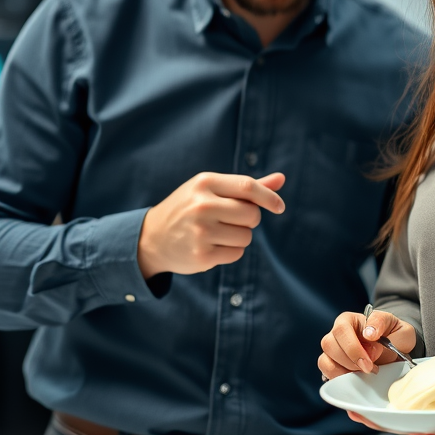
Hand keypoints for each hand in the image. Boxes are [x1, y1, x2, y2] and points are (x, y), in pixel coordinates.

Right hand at [137, 172, 284, 277]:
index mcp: (205, 183)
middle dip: (249, 219)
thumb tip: (282, 178)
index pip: (247, 186)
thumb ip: (246, 187)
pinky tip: (212, 246)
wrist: (151, 238)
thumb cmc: (190, 208)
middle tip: (230, 219)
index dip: (269, 197)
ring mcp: (201, 232)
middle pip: (252, 214)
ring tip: (218, 233)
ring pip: (246, 236)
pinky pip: (236, 253)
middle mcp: (202, 205)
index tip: (279, 207)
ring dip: (240, 237)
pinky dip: (230, 251)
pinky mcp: (201, 256)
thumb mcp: (211, 190)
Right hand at [318, 309, 416, 379]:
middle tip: (370, 368)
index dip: (354, 347)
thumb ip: (383, 326)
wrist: (397, 352)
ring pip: (325, 360)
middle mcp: (337, 334)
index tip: (373, 357)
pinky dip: (340, 378)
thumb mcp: (399, 326)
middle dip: (350, 360)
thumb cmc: (396, 336)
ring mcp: (333, 351)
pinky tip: (357, 379)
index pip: (342, 329)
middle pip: (329, 344)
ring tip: (365, 373)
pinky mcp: (333, 366)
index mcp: (350, 320)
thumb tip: (369, 334)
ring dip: (345, 370)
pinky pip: (327, 373)